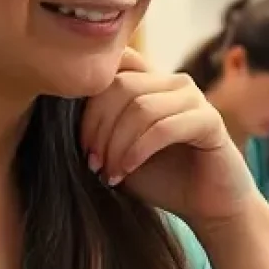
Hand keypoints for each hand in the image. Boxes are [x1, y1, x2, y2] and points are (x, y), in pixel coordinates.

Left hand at [80, 49, 259, 226]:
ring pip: (140, 107)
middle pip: (120, 85)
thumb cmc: (162, 179)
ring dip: (116, 144)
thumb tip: (58, 113)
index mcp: (151, 82)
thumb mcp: (118, 151)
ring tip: (108, 172)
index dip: (87, 96)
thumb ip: (99, 127)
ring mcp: (194, 98)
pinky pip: (163, 128)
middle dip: (97, 127)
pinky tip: (127, 171)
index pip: (114, 61)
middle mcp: (174, 82)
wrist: (206, 207)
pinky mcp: (210, 121)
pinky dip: (138, 151)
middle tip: (91, 162)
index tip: (78, 140)